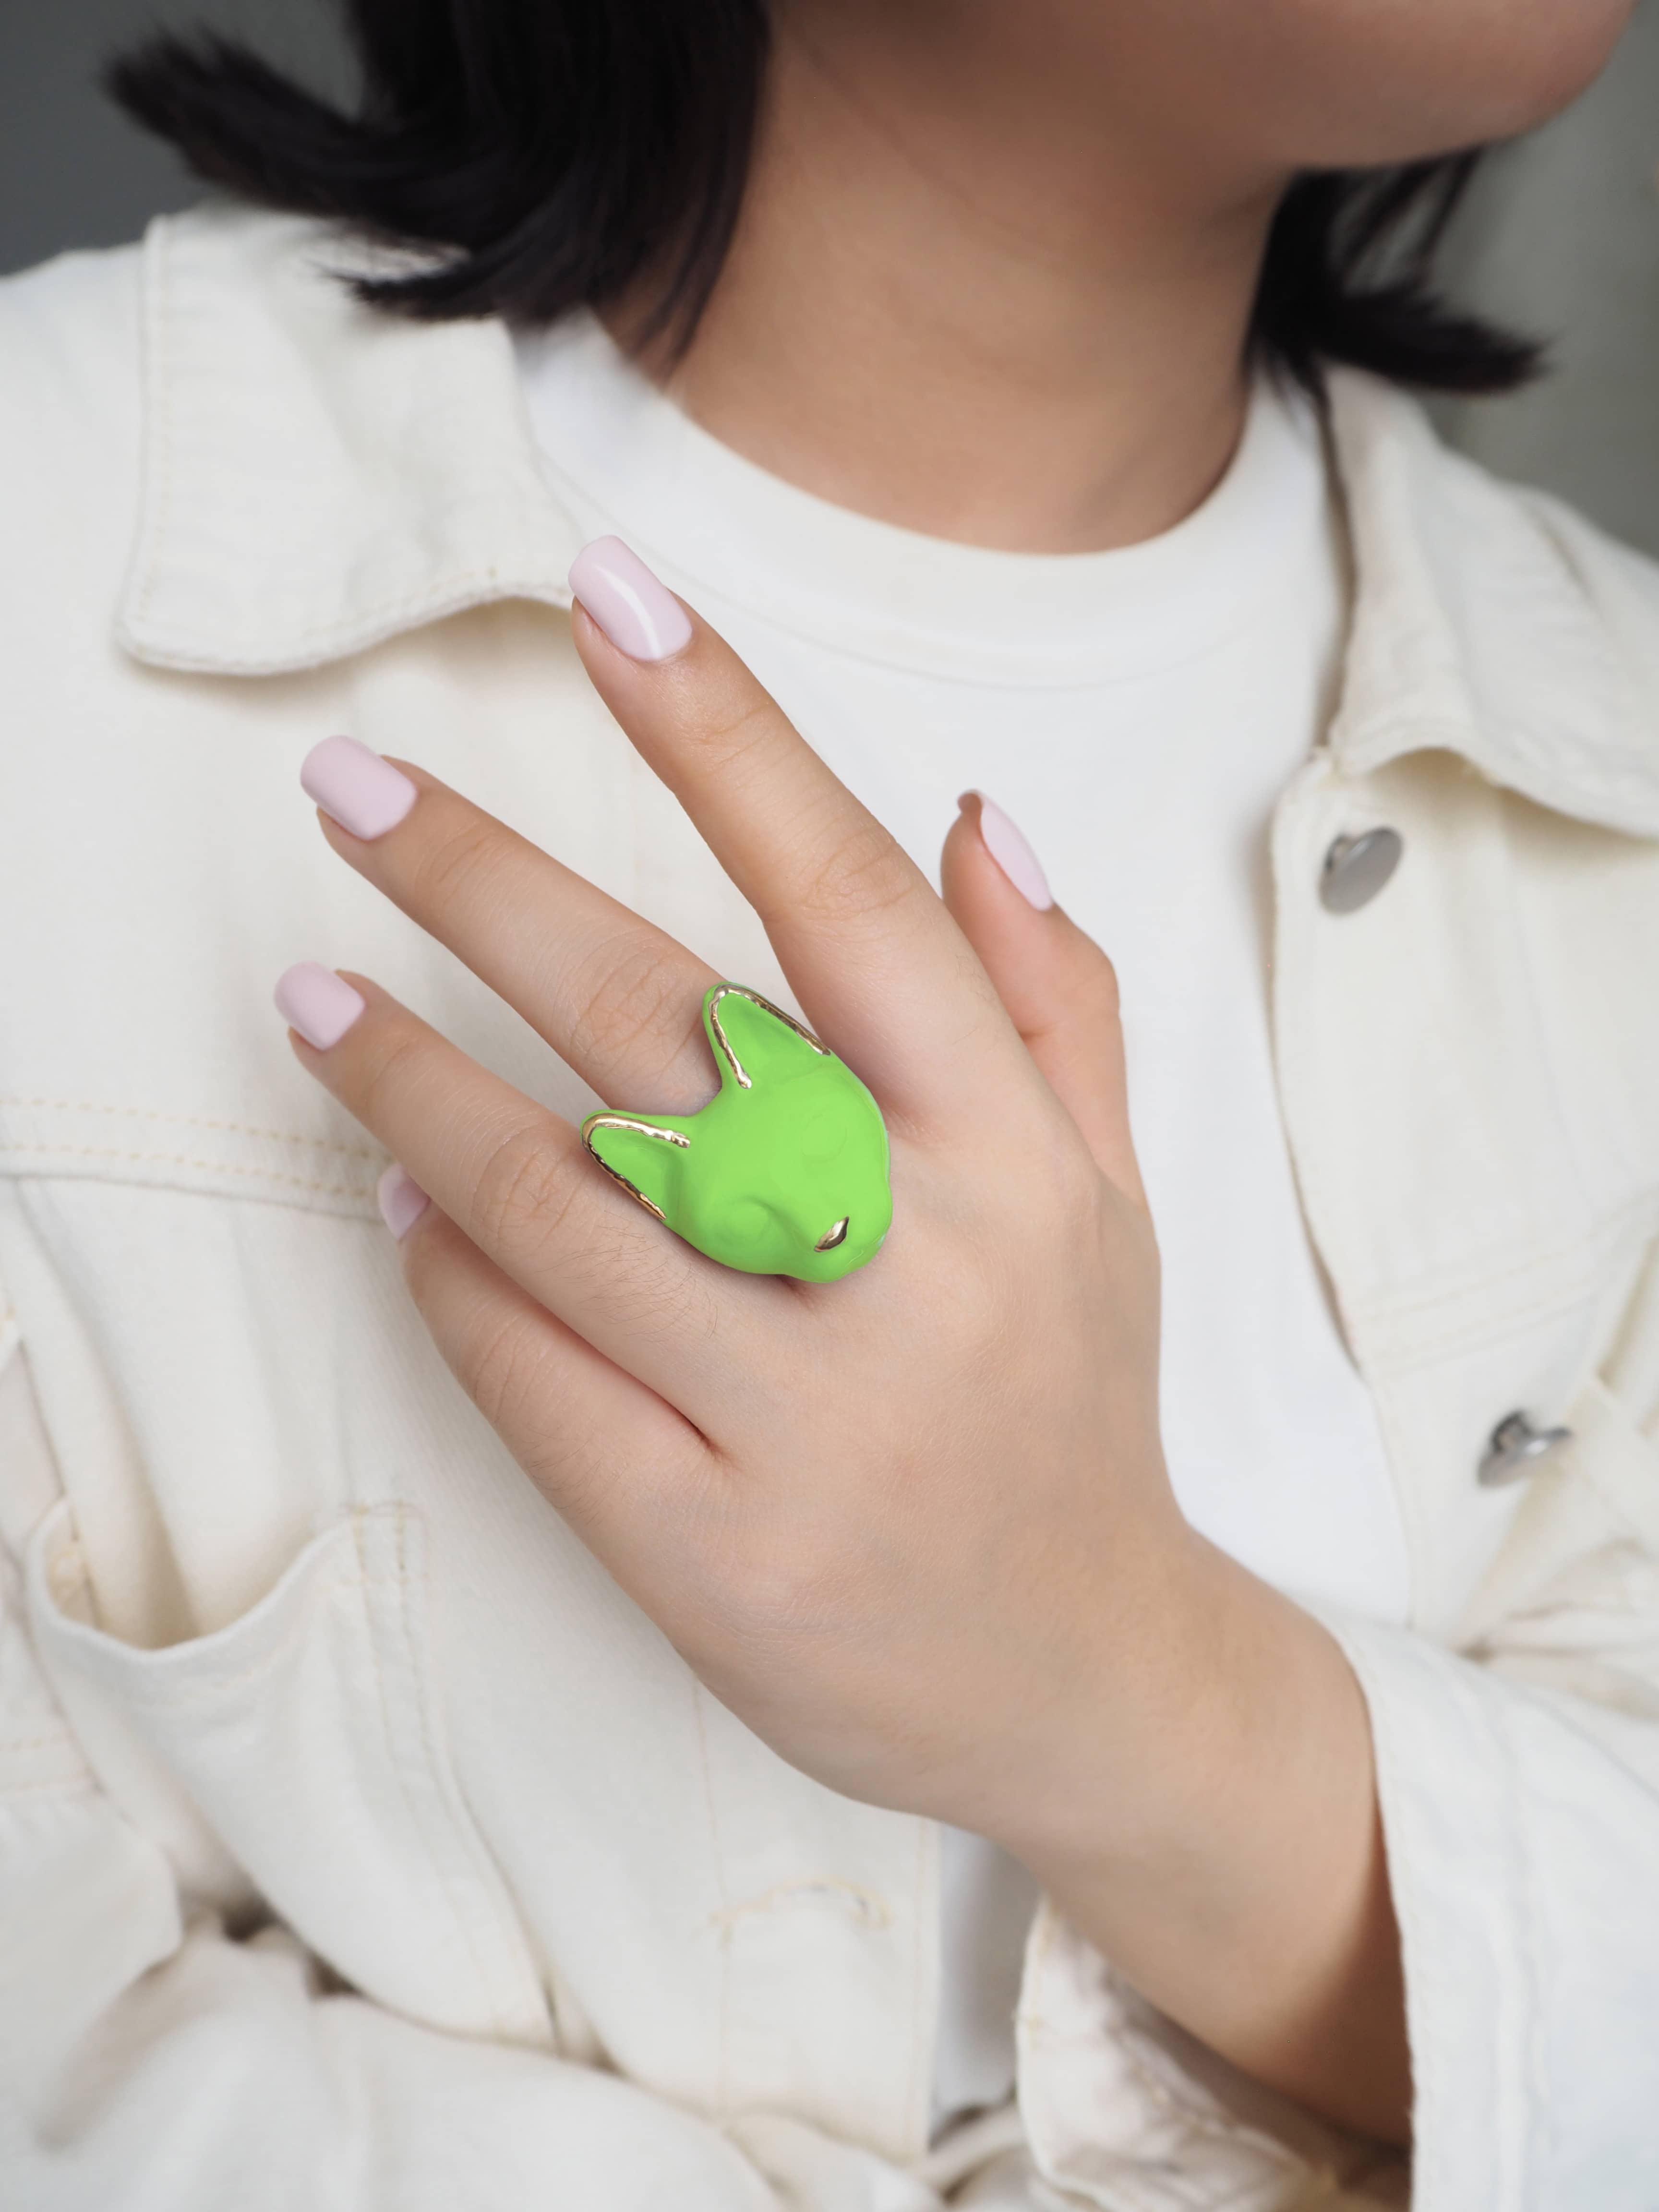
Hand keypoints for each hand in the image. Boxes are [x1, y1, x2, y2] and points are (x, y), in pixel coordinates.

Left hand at [280, 551, 1407, 2140]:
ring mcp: (807, 1422)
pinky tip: (394, 1199)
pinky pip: (538, 1383)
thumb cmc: (1071, 1403)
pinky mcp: (713, 1552)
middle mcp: (913, 1271)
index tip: (610, 595)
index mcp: (1011, 1162)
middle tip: (345, 783)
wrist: (1083, 1676)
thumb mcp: (1109, 1200)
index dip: (725, 736)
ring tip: (311, 998)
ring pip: (562, 1210)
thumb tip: (976, 820)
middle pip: (664, 1029)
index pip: (851, 902)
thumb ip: (1053, 1007)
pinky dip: (448, 1277)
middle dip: (485, 882)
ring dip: (409, 1087)